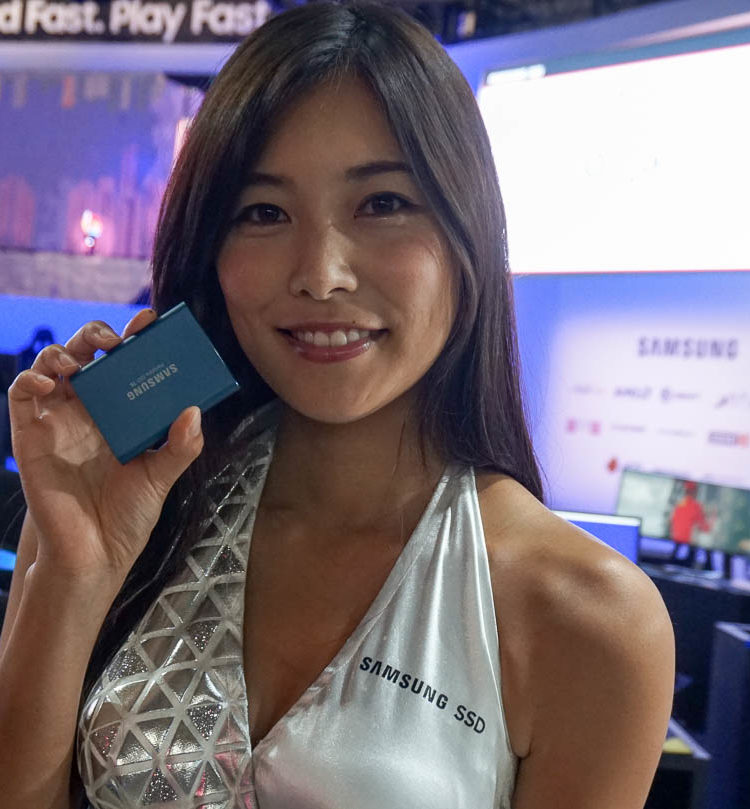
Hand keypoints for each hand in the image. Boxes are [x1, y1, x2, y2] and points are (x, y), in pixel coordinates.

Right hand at [8, 309, 203, 585]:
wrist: (93, 554)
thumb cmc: (127, 514)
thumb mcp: (161, 477)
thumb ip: (181, 447)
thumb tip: (195, 411)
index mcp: (122, 412)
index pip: (127, 364)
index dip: (135, 337)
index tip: (152, 319)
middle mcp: (90, 409)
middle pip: (88, 354)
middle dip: (99, 335)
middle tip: (116, 339)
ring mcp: (59, 419)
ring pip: (53, 365)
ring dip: (63, 351)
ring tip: (81, 358)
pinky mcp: (31, 434)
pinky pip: (22, 395)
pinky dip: (31, 380)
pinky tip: (49, 383)